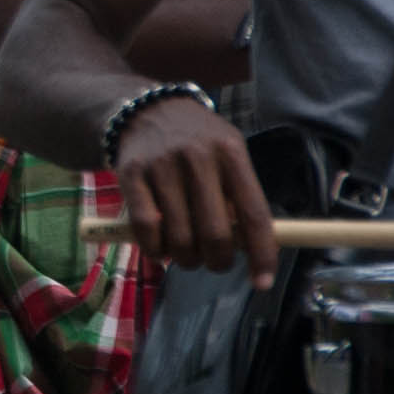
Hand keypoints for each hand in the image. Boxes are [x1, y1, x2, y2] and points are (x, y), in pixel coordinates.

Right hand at [113, 97, 278, 286]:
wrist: (143, 111)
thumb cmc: (196, 142)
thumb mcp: (226, 154)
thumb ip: (237, 195)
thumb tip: (249, 248)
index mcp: (231, 153)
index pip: (254, 214)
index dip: (262, 254)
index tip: (262, 283)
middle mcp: (198, 157)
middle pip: (216, 233)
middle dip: (218, 261)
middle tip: (216, 264)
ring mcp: (161, 166)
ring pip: (179, 237)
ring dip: (186, 259)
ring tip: (186, 256)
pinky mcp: (131, 174)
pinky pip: (145, 228)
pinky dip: (155, 250)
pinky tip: (160, 251)